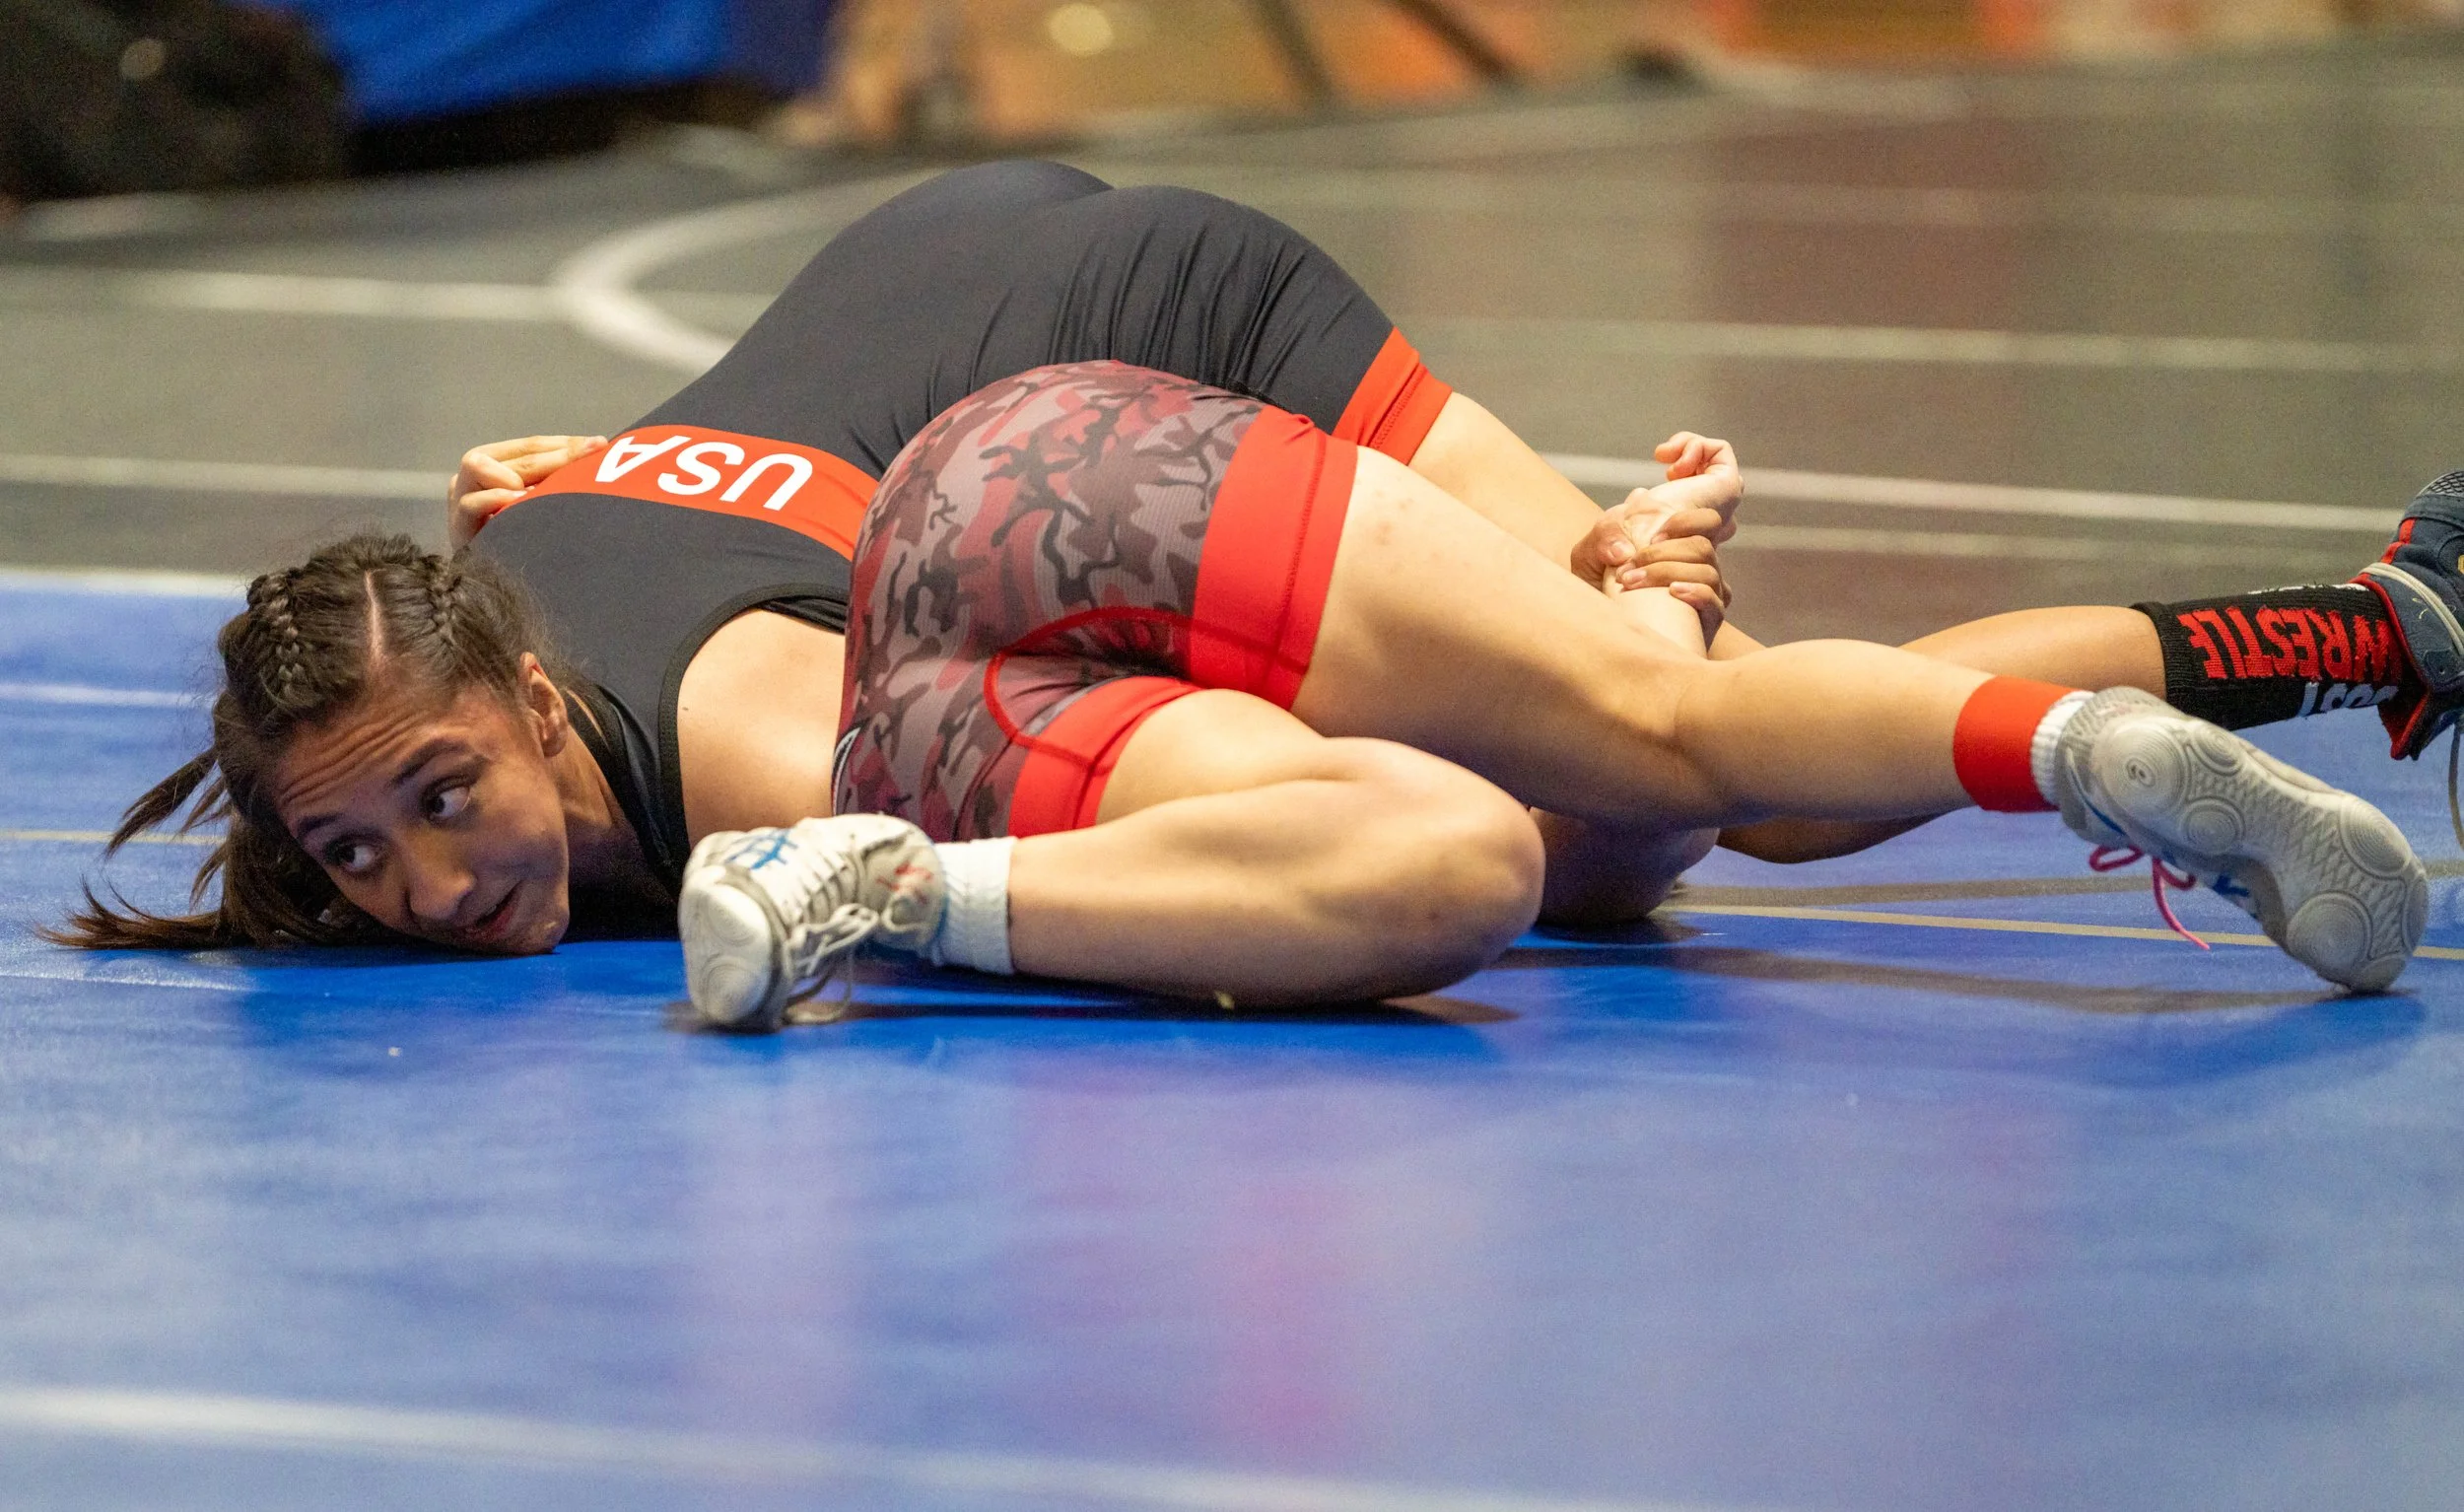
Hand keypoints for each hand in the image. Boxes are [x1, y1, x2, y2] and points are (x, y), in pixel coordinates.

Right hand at [448, 434, 606, 549]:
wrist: (496, 590)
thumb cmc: (525, 547)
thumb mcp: (541, 510)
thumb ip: (556, 486)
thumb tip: (598, 460)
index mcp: (494, 467)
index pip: (531, 447)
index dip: (564, 444)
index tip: (598, 444)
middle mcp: (474, 479)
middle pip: (516, 458)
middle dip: (557, 455)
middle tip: (591, 455)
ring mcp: (461, 501)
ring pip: (478, 465)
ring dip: (517, 473)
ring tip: (546, 488)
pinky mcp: (458, 527)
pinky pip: (471, 504)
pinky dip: (497, 498)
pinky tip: (522, 501)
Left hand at [1565, 431, 1741, 631]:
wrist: (1597, 641)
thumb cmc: (1595, 596)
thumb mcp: (1587, 558)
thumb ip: (1605, 532)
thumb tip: (1635, 513)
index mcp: (1675, 539)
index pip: (1700, 503)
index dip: (1690, 487)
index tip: (1664, 480)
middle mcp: (1696, 560)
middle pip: (1708, 528)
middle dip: (1671, 532)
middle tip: (1636, 548)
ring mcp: (1706, 588)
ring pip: (1706, 562)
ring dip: (1665, 566)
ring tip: (1628, 579)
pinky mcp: (1708, 619)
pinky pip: (1714, 599)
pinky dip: (1694, 591)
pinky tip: (1671, 594)